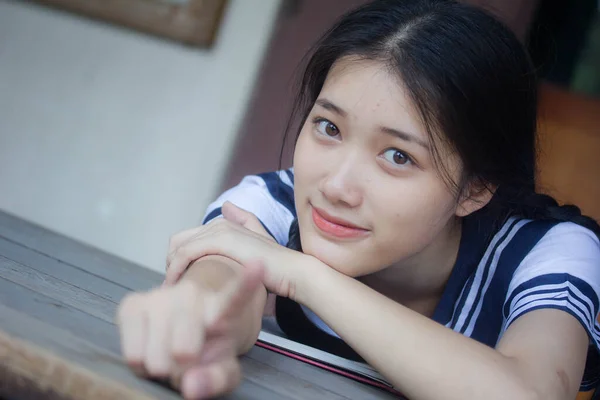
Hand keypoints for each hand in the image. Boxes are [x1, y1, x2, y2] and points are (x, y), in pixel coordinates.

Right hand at [116, 261, 263, 398]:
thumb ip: (217, 379)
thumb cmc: (209, 349)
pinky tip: (151, 349)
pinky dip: (140, 363)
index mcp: (223, 308)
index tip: (258, 265)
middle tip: (189, 361)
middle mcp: (191, 294)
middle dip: (182, 369)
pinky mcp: (132, 303)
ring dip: (161, 367)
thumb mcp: (223, 369)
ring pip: (154, 359)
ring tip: (170, 354)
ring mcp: (160, 296)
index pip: (236, 296)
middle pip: (183, 352)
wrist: (184, 329)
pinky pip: (132, 355)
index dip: (246, 282)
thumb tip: (191, 386)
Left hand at [165, 201, 315, 300]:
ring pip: (179, 247)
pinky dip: (176, 268)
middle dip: (171, 261)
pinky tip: (175, 284)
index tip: (178, 278)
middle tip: (171, 284)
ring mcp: (220, 230)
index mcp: (228, 224)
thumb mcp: (259, 242)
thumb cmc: (276, 266)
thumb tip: (227, 206)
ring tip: (171, 288)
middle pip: (179, 240)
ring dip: (171, 267)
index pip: (190, 237)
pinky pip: (185, 253)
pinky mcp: (219, 241)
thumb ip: (245, 223)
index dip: (179, 257)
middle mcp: (221, 224)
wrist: (292, 272)